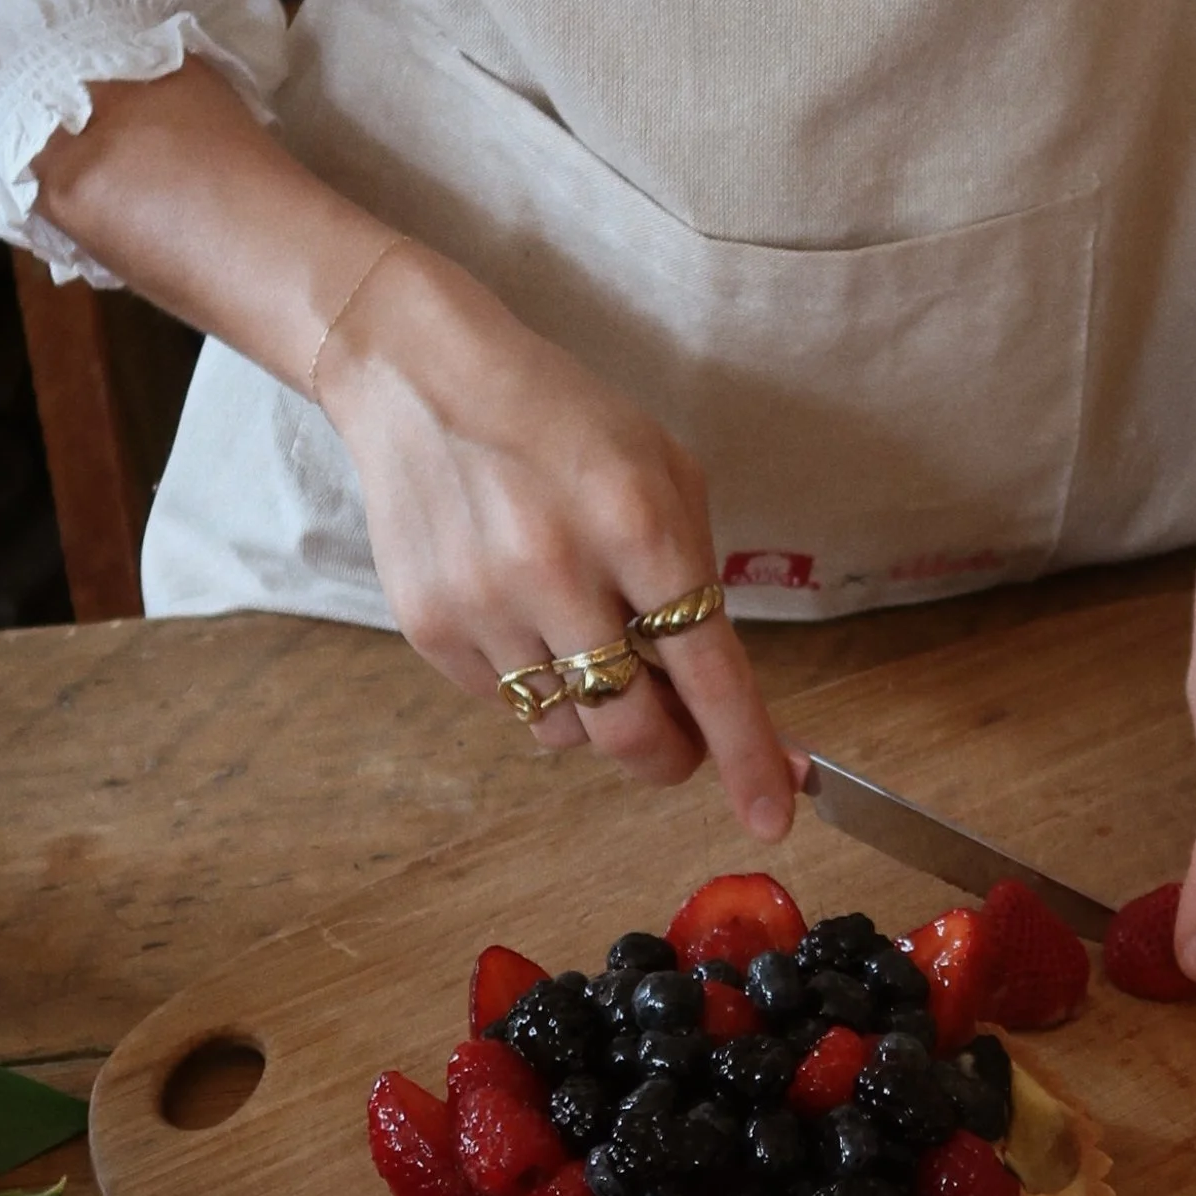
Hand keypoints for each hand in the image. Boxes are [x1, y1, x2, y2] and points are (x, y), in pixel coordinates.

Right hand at [317, 243, 796, 833]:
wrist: (421, 379)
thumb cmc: (563, 421)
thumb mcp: (663, 472)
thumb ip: (695, 580)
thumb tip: (721, 699)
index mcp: (637, 524)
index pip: (709, 672)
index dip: (748, 754)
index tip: (773, 816)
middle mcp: (557, 573)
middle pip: (630, 733)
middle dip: (671, 757)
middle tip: (681, 741)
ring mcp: (484, 606)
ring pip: (567, 732)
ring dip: (599, 711)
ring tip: (591, 640)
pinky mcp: (429, 627)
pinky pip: (507, 703)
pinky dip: (537, 682)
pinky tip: (528, 614)